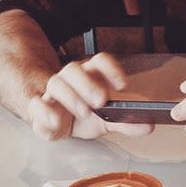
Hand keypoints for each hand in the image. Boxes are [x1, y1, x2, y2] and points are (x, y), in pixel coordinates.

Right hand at [27, 52, 153, 140]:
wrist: (59, 124)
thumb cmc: (85, 116)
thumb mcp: (108, 120)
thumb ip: (127, 121)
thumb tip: (148, 125)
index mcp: (91, 75)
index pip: (100, 61)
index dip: (112, 69)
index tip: (123, 85)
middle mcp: (71, 78)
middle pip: (76, 69)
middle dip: (89, 83)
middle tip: (101, 100)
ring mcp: (54, 91)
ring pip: (57, 83)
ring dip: (71, 96)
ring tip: (84, 111)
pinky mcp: (39, 108)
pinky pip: (37, 104)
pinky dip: (46, 112)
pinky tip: (58, 121)